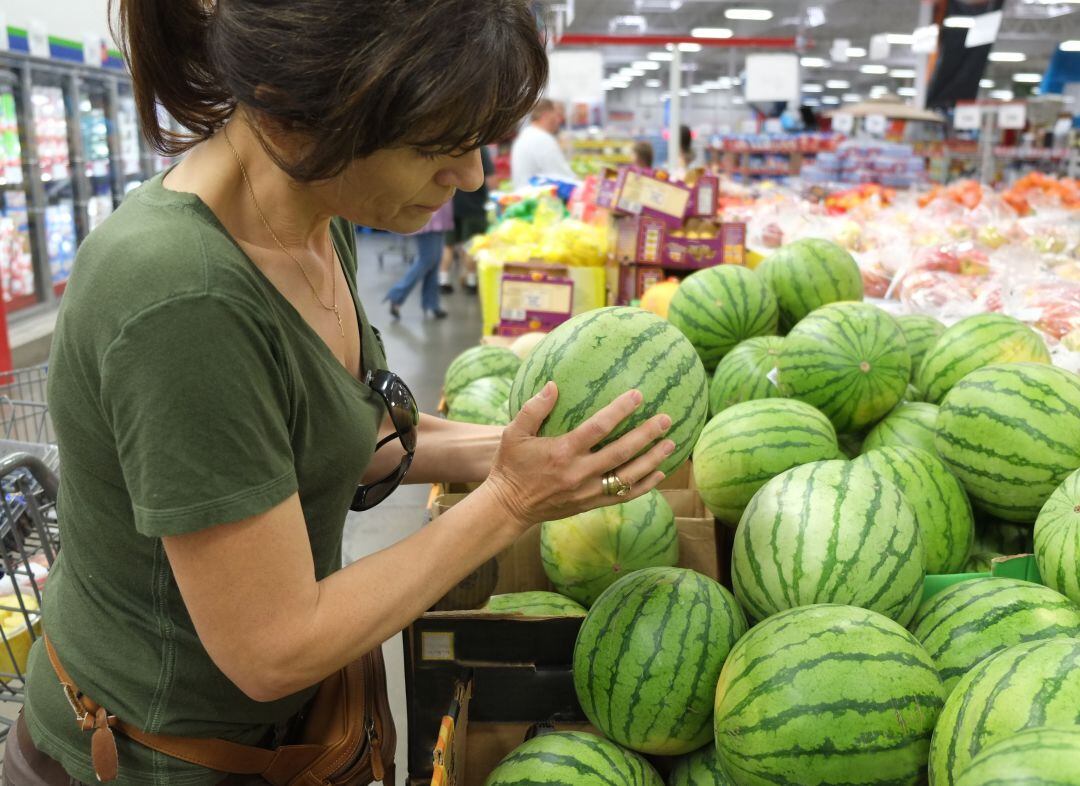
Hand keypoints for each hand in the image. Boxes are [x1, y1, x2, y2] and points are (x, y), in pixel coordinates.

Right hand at [485, 382, 674, 530]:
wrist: (507, 507)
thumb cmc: (510, 466)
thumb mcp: (513, 433)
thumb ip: (534, 408)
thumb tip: (554, 385)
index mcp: (562, 452)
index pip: (598, 428)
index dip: (620, 411)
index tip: (638, 395)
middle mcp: (579, 473)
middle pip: (621, 452)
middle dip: (646, 435)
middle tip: (666, 419)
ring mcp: (586, 491)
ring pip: (628, 476)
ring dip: (652, 460)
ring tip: (670, 444)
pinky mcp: (590, 504)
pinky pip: (623, 496)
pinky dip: (644, 486)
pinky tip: (659, 473)